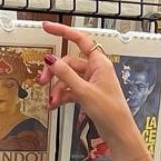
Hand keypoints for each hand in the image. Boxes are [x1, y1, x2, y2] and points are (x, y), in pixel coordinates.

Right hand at [38, 21, 137, 150]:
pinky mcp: (88, 93)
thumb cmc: (111, 112)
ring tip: (51, 100)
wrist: (119, 132)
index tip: (48, 28)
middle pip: (68, 62)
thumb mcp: (84, 91)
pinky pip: (71, 89)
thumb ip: (66, 74)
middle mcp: (96, 69)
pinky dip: (62, 95)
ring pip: (68, 78)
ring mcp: (91, 81)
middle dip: (54, 72)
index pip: (80, 40)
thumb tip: (51, 60)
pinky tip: (55, 104)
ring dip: (57, 88)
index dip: (63, 32)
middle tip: (42, 80)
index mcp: (99, 63)